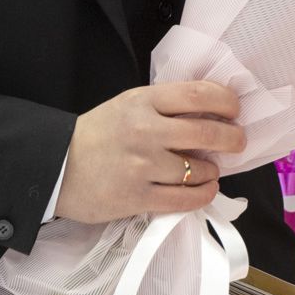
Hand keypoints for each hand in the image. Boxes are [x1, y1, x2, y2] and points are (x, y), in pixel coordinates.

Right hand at [53, 81, 245, 223]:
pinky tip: (205, 189)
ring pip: (198, 169)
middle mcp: (145, 130)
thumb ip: (164, 106)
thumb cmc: (97, 134)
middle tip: (237, 141)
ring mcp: (143, 166)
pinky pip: (184, 199)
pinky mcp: (138, 197)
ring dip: (212, 170)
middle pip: (207, 133)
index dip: (226, 101)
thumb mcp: (128, 104)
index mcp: (143, 100)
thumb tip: (211, 113)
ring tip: (209, 169)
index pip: (198, 94)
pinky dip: (203, 194)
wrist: (57, 166)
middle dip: (232, 138)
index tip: (234, 109)